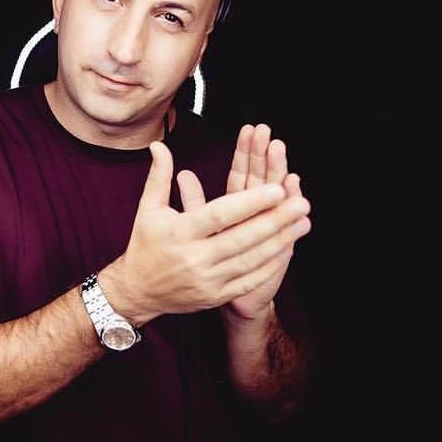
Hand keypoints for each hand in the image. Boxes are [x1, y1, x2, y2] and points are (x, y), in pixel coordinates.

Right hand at [101, 141, 308, 326]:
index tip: (276, 189)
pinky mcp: (215, 296)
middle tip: (301, 203)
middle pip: (241, 238)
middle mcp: (194, 258)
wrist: (138, 291)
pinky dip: (270, 265)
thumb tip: (158, 145)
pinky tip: (287, 248)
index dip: (249, 203)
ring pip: (250, 260)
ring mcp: (207, 280)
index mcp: (179, 232)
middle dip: (275, 220)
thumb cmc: (145, 244)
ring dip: (280, 241)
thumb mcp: (148, 209)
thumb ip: (159, 176)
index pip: (219, 215)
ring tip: (303, 222)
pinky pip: (249, 280)